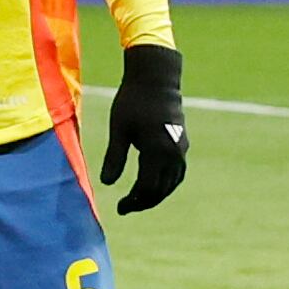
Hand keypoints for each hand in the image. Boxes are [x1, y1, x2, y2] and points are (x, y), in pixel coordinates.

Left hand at [100, 42, 188, 213]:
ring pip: (173, 182)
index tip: (119, 208)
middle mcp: (174, 154)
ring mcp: (181, 149)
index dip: (134, 201)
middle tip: (125, 208)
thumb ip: (115, 157)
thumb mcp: (119, 129)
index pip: (148, 188)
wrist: (156, 80)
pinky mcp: (183, 143)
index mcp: (158, 151)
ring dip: (156, 195)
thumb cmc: (132, 102)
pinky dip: (166, 183)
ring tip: (138, 202)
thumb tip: (106, 183)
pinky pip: (177, 172)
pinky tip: (153, 186)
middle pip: (162, 189)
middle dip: (144, 202)